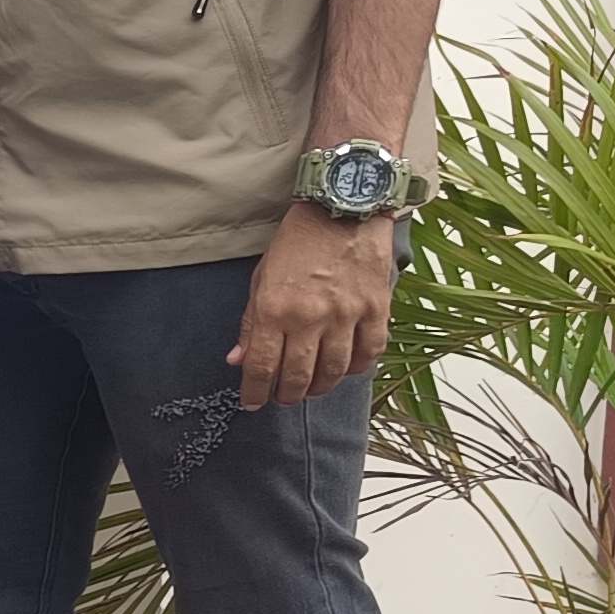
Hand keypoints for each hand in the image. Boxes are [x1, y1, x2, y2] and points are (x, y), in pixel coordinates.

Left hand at [230, 201, 395, 408]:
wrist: (342, 210)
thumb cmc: (296, 243)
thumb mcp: (260, 280)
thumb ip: (250, 323)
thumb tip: (238, 361)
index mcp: (274, 308)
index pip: (261, 365)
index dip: (255, 391)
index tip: (252, 402)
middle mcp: (310, 316)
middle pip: (297, 375)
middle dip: (286, 395)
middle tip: (281, 399)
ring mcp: (347, 315)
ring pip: (334, 371)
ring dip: (319, 387)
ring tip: (309, 389)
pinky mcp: (376, 309)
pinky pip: (368, 353)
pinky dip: (356, 368)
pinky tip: (344, 370)